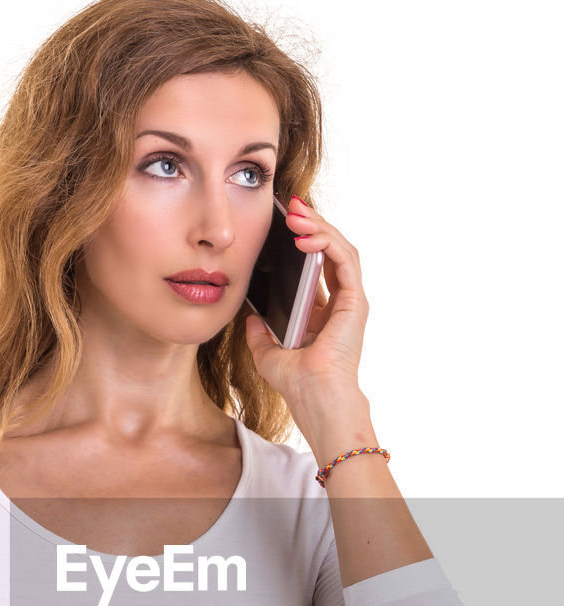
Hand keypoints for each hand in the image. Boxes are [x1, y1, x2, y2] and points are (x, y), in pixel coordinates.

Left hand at [244, 194, 369, 405]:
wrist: (314, 399)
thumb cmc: (297, 383)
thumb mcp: (266, 352)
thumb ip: (260, 332)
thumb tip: (250, 315)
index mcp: (322, 312)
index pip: (315, 264)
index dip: (302, 239)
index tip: (284, 221)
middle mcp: (339, 303)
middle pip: (329, 250)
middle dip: (310, 223)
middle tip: (290, 206)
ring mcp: (350, 300)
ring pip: (339, 248)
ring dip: (318, 226)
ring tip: (295, 213)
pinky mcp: (356, 301)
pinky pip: (344, 260)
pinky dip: (326, 242)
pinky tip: (305, 235)